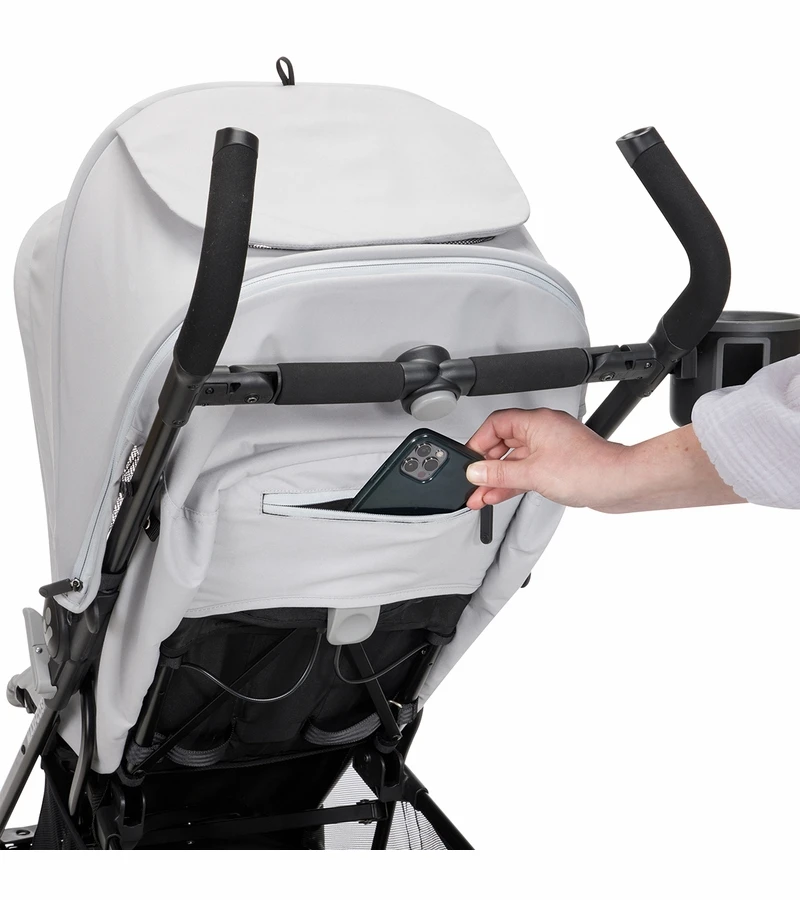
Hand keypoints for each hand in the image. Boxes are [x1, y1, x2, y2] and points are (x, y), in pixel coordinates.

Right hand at [465, 408, 627, 510]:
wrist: (619, 483)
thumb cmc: (588, 469)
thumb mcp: (532, 473)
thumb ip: (499, 474)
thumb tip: (476, 472)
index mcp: (537, 421)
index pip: (496, 423)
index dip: (479, 442)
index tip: (470, 461)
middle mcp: (544, 430)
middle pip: (504, 443)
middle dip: (487, 465)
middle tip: (474, 481)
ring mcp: (552, 448)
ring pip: (516, 460)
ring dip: (499, 478)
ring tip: (481, 495)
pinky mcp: (560, 465)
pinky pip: (529, 470)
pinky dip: (515, 482)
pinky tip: (501, 494)